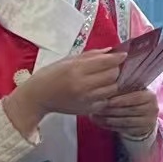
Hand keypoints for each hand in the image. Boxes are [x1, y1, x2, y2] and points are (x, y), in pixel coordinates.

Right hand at [4, 49, 121, 134]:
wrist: (38, 97)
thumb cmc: (51, 75)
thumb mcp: (68, 60)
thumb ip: (91, 56)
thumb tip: (111, 51)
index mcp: (76, 69)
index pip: (106, 62)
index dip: (118, 57)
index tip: (124, 54)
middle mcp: (83, 85)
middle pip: (113, 75)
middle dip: (116, 69)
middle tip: (112, 67)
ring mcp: (86, 100)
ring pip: (113, 89)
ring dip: (113, 82)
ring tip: (107, 78)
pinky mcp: (88, 110)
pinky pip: (106, 100)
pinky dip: (107, 94)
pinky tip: (100, 90)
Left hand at [94, 88, 158, 139]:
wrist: (144, 114)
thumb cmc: (134, 98)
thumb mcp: (132, 91)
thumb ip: (122, 89)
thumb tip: (104, 90)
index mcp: (150, 96)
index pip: (135, 98)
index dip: (120, 100)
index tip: (106, 100)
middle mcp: (152, 109)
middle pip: (129, 110)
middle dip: (111, 110)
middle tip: (96, 108)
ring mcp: (147, 122)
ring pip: (125, 121)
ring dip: (108, 119)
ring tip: (95, 115)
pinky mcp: (140, 131)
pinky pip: (123, 129)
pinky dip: (110, 126)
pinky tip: (100, 122)